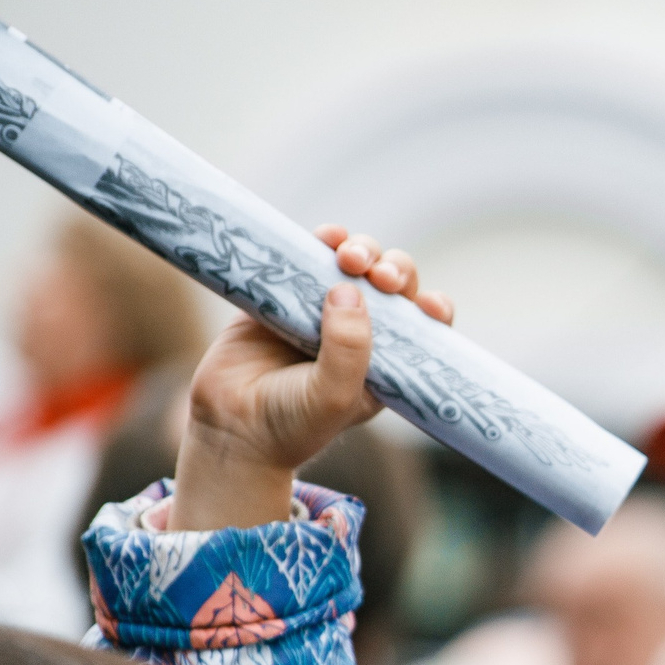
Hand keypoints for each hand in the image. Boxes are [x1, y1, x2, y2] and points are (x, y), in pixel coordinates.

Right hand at [172, 225, 451, 530]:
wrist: (232, 427)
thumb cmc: (293, 423)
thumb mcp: (334, 395)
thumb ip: (348, 348)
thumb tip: (349, 287)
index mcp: (385, 360)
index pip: (422, 325)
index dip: (432, 307)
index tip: (430, 305)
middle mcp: (359, 330)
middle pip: (391, 285)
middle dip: (394, 271)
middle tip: (381, 277)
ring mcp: (322, 309)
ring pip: (352, 264)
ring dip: (360, 250)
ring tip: (348, 256)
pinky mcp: (284, 294)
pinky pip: (307, 257)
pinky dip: (321, 242)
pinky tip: (327, 236)